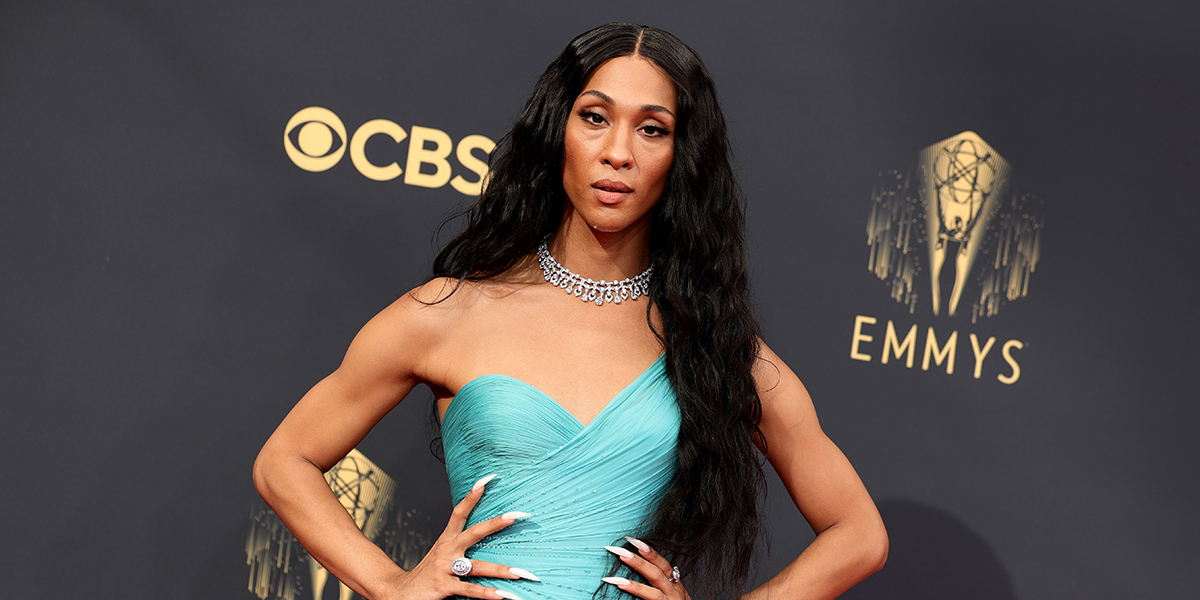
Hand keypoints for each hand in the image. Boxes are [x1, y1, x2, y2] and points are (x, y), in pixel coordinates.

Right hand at [384, 474, 535, 599]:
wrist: (399, 593)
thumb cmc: (426, 575)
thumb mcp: (441, 556)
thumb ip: (459, 548)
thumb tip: (481, 538)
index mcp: (446, 540)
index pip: (459, 512)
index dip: (471, 496)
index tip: (486, 480)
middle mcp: (446, 550)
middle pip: (474, 532)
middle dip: (496, 523)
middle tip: (517, 515)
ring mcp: (445, 568)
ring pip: (477, 566)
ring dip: (501, 569)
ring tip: (520, 572)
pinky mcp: (444, 586)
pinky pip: (469, 589)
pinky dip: (486, 592)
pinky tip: (502, 594)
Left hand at [601, 538, 690, 599]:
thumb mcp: (672, 596)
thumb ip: (660, 585)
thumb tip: (642, 571)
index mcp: (676, 585)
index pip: (663, 565)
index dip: (650, 553)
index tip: (634, 541)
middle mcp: (675, 591)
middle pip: (658, 572)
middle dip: (640, 560)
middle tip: (621, 550)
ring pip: (655, 585)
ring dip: (637, 573)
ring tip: (618, 567)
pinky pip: (651, 599)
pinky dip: (637, 590)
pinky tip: (621, 584)